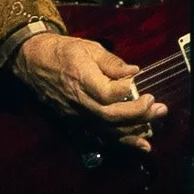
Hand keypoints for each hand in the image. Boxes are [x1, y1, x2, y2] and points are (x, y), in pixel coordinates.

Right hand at [12, 31, 167, 151]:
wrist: (33, 62)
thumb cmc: (63, 51)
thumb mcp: (88, 48)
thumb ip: (112, 62)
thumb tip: (135, 72)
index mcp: (81, 79)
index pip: (107, 94)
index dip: (129, 93)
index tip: (145, 88)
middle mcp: (78, 101)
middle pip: (110, 115)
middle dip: (138, 115)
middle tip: (159, 109)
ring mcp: (76, 115)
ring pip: (106, 130)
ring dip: (134, 132)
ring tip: (154, 128)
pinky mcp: (76, 122)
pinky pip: (100, 135)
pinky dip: (121, 141)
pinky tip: (139, 145)